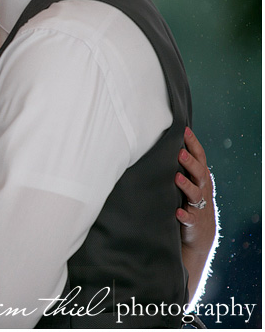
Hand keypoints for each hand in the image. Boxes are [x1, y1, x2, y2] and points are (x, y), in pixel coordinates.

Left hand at [176, 127, 217, 300]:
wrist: (199, 235)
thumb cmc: (188, 201)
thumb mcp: (188, 182)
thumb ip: (180, 166)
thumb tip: (164, 141)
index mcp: (200, 177)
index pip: (200, 157)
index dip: (193, 144)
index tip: (184, 130)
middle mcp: (202, 189)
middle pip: (199, 173)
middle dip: (190, 163)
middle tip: (179, 153)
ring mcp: (198, 206)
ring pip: (195, 194)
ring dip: (186, 186)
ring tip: (176, 178)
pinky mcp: (194, 222)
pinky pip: (190, 218)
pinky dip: (184, 216)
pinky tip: (178, 213)